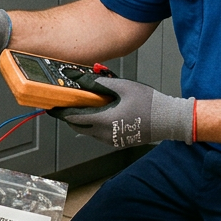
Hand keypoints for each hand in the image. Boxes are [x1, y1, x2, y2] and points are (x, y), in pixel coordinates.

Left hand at [50, 73, 195, 147]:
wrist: (169, 120)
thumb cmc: (148, 102)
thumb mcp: (123, 87)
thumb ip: (100, 83)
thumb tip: (80, 78)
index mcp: (104, 120)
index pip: (74, 118)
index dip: (61, 112)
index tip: (52, 108)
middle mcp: (105, 134)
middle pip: (79, 126)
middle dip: (71, 116)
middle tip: (70, 104)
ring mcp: (112, 140)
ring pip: (89, 131)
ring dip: (85, 120)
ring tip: (90, 105)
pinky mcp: (119, 142)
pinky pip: (100, 135)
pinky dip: (96, 125)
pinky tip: (104, 113)